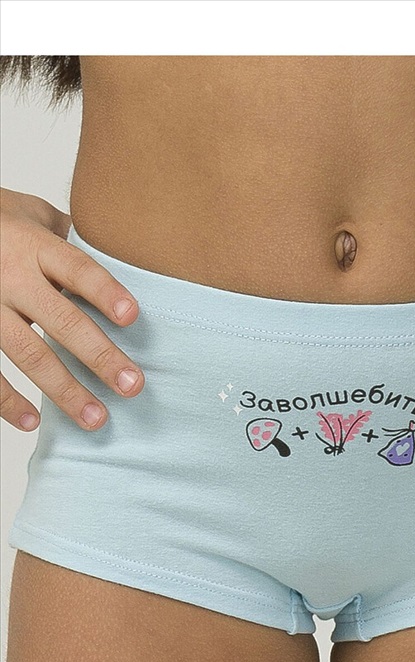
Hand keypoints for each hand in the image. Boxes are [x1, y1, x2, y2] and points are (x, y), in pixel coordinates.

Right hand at [0, 187, 143, 432]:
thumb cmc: (3, 225)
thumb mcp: (34, 217)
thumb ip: (73, 240)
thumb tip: (129, 261)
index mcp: (33, 245)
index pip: (75, 268)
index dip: (103, 291)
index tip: (132, 316)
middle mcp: (10, 275)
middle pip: (60, 319)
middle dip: (99, 355)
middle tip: (132, 386)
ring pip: (28, 353)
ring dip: (64, 390)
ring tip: (96, 418)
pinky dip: (7, 400)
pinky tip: (33, 422)